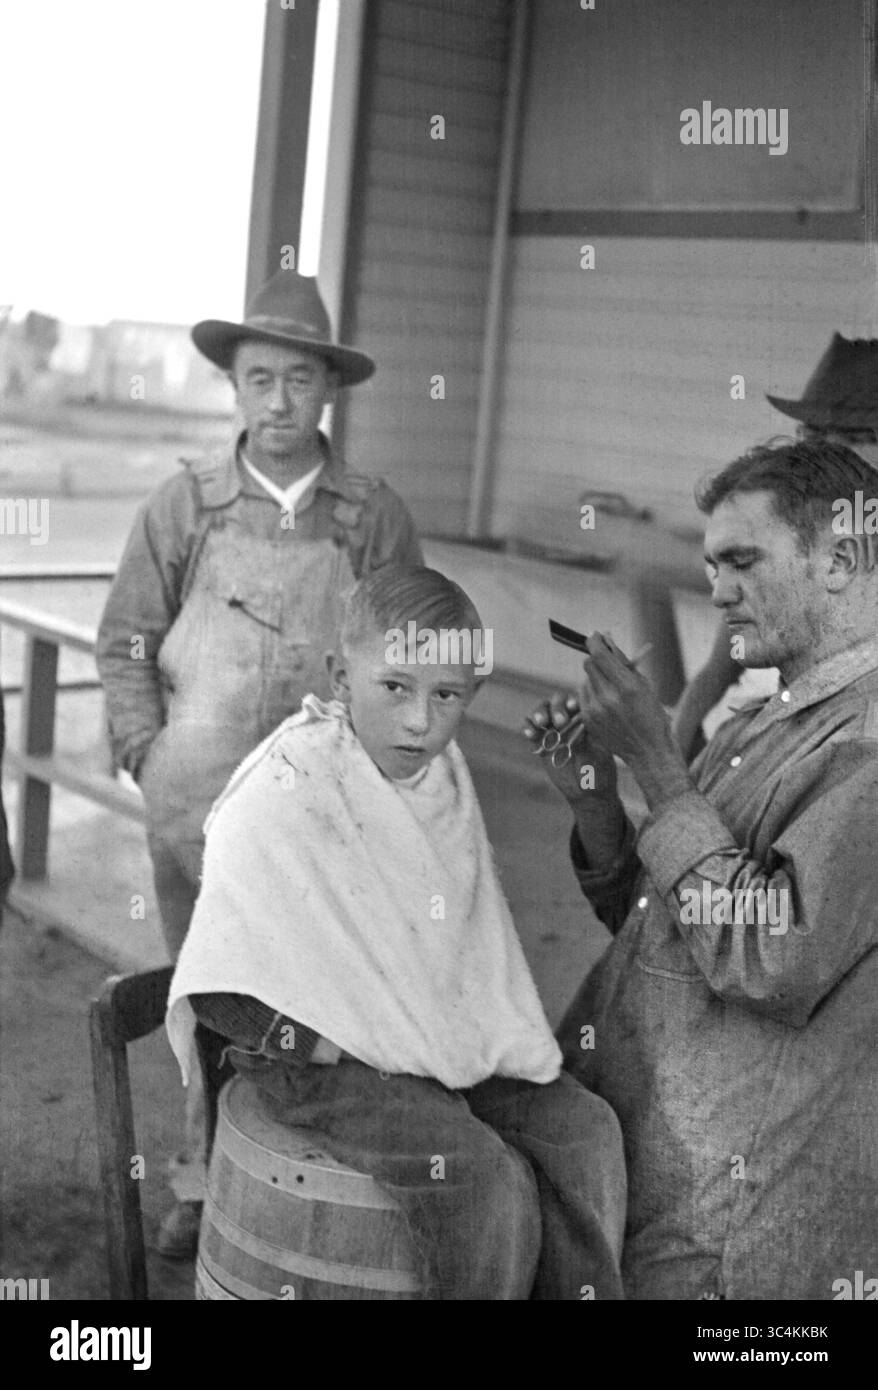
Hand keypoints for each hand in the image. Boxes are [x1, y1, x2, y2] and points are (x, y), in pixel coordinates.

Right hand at [522, 690, 617, 803]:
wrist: (586, 791)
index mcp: (587, 716)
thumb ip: (591, 739)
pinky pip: (530, 728)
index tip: (574, 707)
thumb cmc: (599, 770)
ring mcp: (553, 727)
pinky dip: (528, 727)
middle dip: (557, 708)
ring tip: (541, 723)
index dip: (574, 700)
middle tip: (560, 722)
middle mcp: (569, 717)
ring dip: (539, 713)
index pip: (578, 700)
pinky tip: (530, 733)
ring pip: (542, 710)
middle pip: (558, 701)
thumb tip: (583, 722)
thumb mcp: (599, 755)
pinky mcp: (540, 739)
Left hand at [579, 632, 691, 807]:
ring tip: (611, 689)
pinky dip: (592, 695)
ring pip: (585, 681)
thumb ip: (624, 663)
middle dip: (596, 659)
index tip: (595, 636)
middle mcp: (608, 698)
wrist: (648, 751)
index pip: (599, 655)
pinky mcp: (587, 720)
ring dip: (595, 679)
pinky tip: (607, 703)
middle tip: (605, 660)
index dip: (595, 641)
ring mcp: (595, 710)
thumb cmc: (652, 715)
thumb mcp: (645, 685)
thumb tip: (607, 641)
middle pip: (588, 665)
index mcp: (626, 686)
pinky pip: (583, 697)